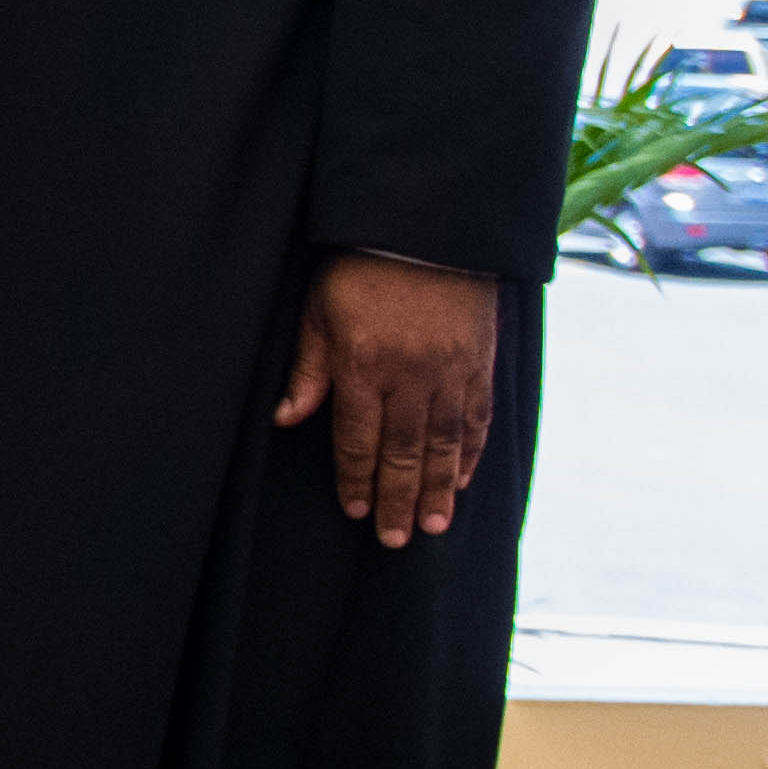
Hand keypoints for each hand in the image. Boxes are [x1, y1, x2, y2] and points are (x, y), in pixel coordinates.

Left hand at [276, 253, 497, 548]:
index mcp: (363, 364)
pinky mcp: (480, 361)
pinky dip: (471, 453)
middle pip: (404, 451)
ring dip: (438, 488)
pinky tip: (461, 479)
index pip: (359, 438)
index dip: (357, 478)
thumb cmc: (359, 269)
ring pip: (446, 443)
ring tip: (432, 526)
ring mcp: (452, 369)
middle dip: (398, 498)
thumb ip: (308, 369)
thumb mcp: (318, 312)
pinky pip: (477, 417)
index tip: (356, 512)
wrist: (427, 228)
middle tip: (395, 540)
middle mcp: (411, 374)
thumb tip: (287, 419)